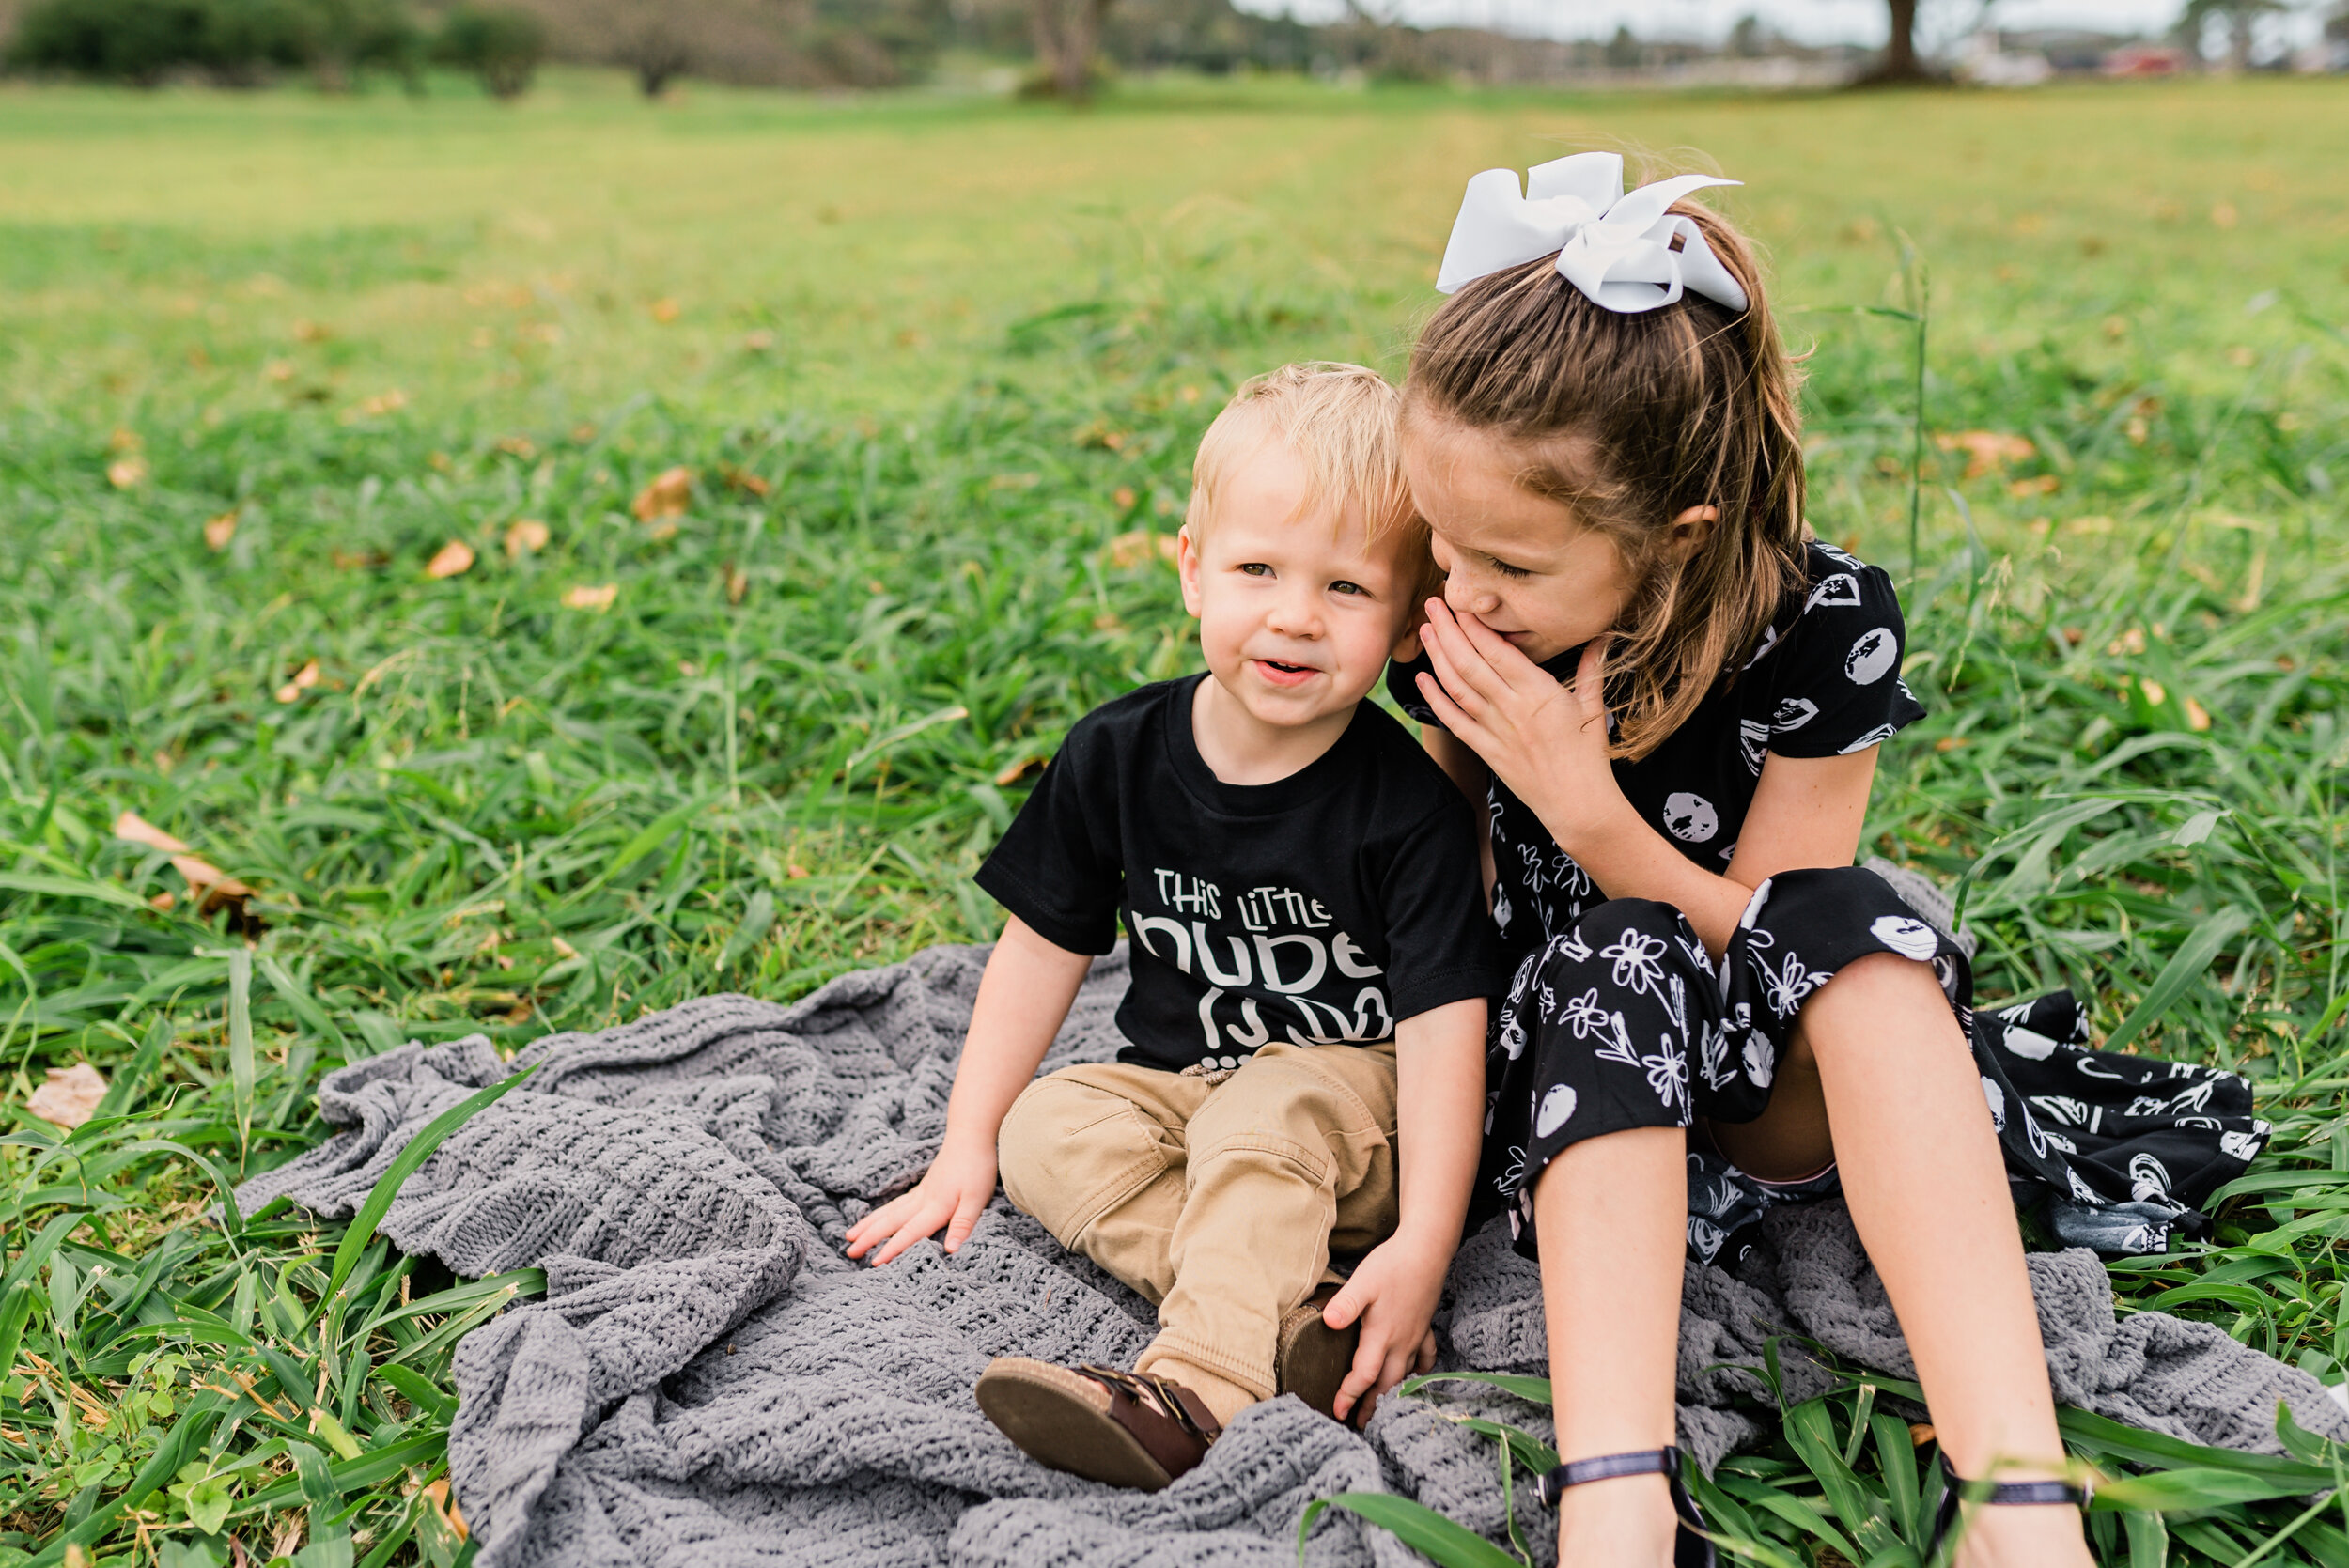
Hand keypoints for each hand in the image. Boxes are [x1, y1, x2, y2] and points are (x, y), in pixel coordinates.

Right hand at [844, 1138, 997, 1266]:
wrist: (970, 1135)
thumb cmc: (977, 1167)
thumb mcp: (977, 1198)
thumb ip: (963, 1224)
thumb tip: (951, 1250)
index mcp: (935, 1206)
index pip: (910, 1232)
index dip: (893, 1248)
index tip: (874, 1263)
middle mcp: (922, 1200)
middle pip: (891, 1221)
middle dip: (869, 1238)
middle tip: (849, 1251)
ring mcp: (920, 1193)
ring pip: (889, 1211)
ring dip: (869, 1225)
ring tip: (849, 1235)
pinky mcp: (922, 1188)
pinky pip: (895, 1204)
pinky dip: (880, 1213)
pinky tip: (874, 1218)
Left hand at [1321, 1230, 1448, 1423]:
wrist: (1426, 1250)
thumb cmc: (1392, 1265)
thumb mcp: (1363, 1281)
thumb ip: (1346, 1304)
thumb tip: (1328, 1322)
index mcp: (1382, 1335)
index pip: (1365, 1374)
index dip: (1350, 1394)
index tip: (1338, 1410)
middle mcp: (1401, 1342)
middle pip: (1386, 1383)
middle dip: (1372, 1405)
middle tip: (1359, 1423)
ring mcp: (1416, 1336)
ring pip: (1405, 1374)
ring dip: (1393, 1393)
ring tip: (1383, 1407)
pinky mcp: (1425, 1327)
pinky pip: (1425, 1358)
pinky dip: (1419, 1371)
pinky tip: (1415, 1375)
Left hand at [1415, 600, 1625, 856]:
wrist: (1577, 805)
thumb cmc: (1589, 756)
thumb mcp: (1592, 707)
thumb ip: (1591, 668)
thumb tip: (1600, 635)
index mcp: (1539, 693)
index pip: (1499, 652)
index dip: (1475, 626)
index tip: (1460, 603)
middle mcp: (1512, 709)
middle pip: (1471, 663)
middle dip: (1448, 631)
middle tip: (1432, 604)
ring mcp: (1496, 731)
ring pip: (1458, 687)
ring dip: (1438, 657)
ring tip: (1424, 630)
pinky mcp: (1486, 751)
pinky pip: (1454, 722)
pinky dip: (1436, 700)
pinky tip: (1422, 679)